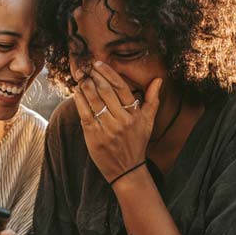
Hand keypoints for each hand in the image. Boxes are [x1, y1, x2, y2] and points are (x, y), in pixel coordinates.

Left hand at [73, 61, 161, 182]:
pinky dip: (79, 100)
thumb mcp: (148, 122)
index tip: (98, 64)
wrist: (127, 170)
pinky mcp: (94, 136)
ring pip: (94, 100)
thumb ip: (153, 100)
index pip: (121, 87)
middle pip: (105, 91)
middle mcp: (121, 120)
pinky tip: (76, 92)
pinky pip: (85, 113)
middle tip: (86, 67)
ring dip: (85, 85)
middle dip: (94, 76)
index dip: (108, 73)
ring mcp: (107, 128)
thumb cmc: (137, 143)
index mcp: (134, 114)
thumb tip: (159, 80)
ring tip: (80, 76)